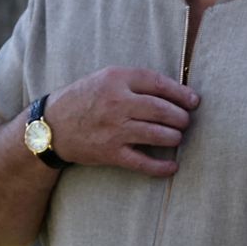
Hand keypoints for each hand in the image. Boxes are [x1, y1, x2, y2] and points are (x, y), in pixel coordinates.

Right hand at [44, 67, 199, 176]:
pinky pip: (143, 162)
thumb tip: (175, 90)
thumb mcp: (105, 78)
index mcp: (117, 79)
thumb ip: (134, 81)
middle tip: (185, 121)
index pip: (158, 83)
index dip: (181, 93)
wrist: (51, 126)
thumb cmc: (84, 99)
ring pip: (158, 134)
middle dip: (180, 117)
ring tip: (177, 137)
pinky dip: (161, 167)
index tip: (194, 101)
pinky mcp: (111, 153)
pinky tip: (172, 167)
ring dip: (174, 137)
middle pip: (162, 110)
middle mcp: (117, 103)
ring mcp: (115, 130)